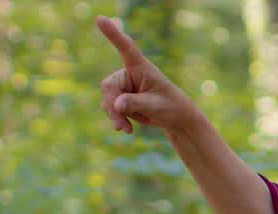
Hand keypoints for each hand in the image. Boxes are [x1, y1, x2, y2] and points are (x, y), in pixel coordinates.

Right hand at [96, 15, 199, 133]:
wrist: (176, 119)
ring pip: (108, 99)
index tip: (100, 19)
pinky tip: (129, 128)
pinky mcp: (121, 97)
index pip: (126, 48)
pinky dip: (119, 119)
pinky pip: (111, 108)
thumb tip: (116, 105)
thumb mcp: (156, 106)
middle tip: (122, 126)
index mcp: (141, 67)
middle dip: (114, 107)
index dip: (113, 34)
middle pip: (109, 86)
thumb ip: (136, 103)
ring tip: (128, 129)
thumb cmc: (172, 107)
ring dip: (116, 116)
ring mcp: (124, 86)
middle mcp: (129, 73)